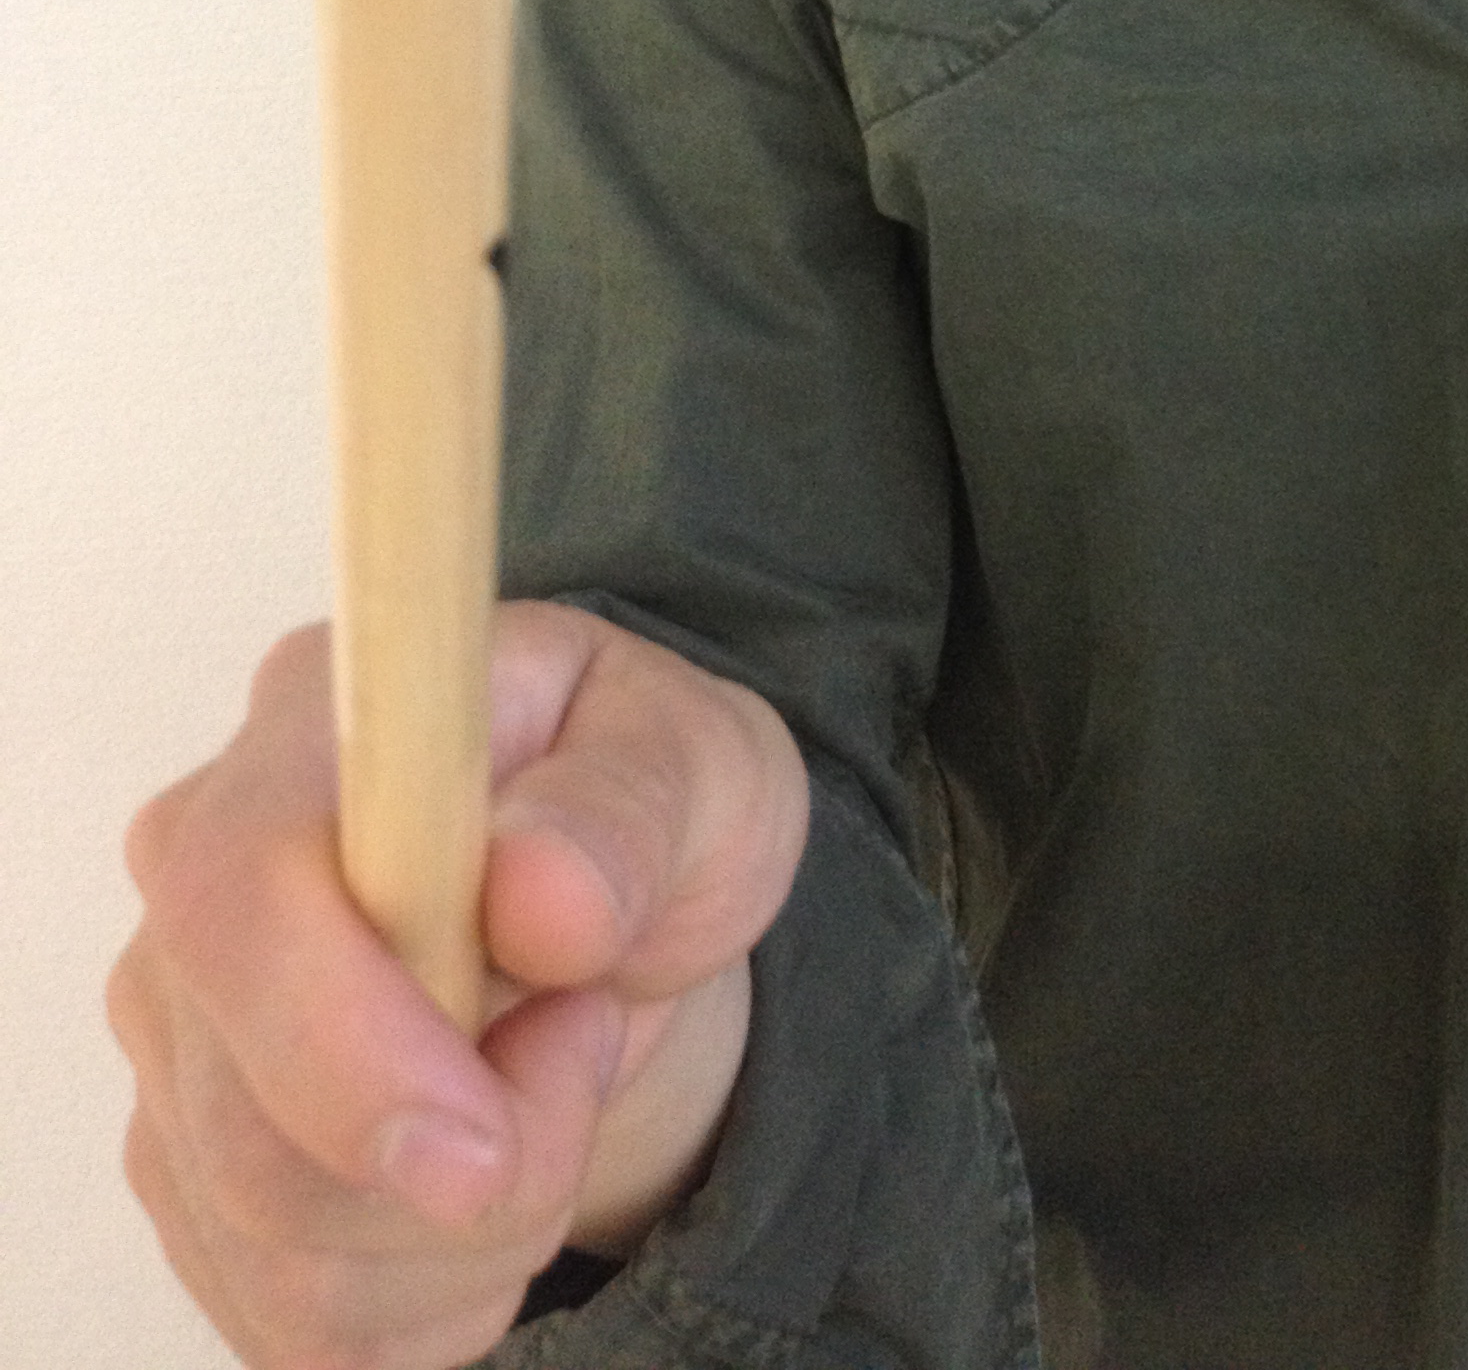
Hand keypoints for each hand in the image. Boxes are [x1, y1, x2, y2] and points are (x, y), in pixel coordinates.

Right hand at [109, 602, 809, 1369]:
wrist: (618, 918)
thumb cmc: (647, 809)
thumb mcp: (704, 763)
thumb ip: (629, 811)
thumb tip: (539, 894)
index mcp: (310, 739)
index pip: (236, 896)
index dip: (341, 1044)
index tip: (491, 1135)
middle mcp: (200, 890)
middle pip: (248, 1131)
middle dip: (469, 1171)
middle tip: (591, 1048)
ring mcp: (180, 1044)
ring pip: (276, 1252)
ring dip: (468, 1239)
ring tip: (554, 1097)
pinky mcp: (193, 1177)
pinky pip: (285, 1325)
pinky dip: (426, 1307)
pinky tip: (490, 1203)